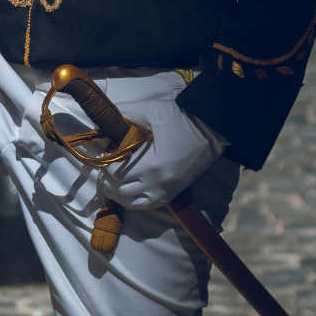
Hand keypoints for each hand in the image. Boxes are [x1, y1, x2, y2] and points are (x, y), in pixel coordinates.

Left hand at [99, 103, 226, 210]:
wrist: (211, 129)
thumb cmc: (180, 118)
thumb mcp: (151, 109)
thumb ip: (126, 112)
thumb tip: (107, 114)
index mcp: (152, 164)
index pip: (117, 174)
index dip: (107, 164)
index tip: (107, 152)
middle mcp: (158, 183)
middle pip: (121, 191)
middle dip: (107, 179)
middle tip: (105, 165)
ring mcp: (166, 191)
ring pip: (132, 203)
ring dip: (117, 193)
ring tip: (111, 180)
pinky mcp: (173, 193)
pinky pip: (147, 205)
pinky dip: (133, 201)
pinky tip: (127, 191)